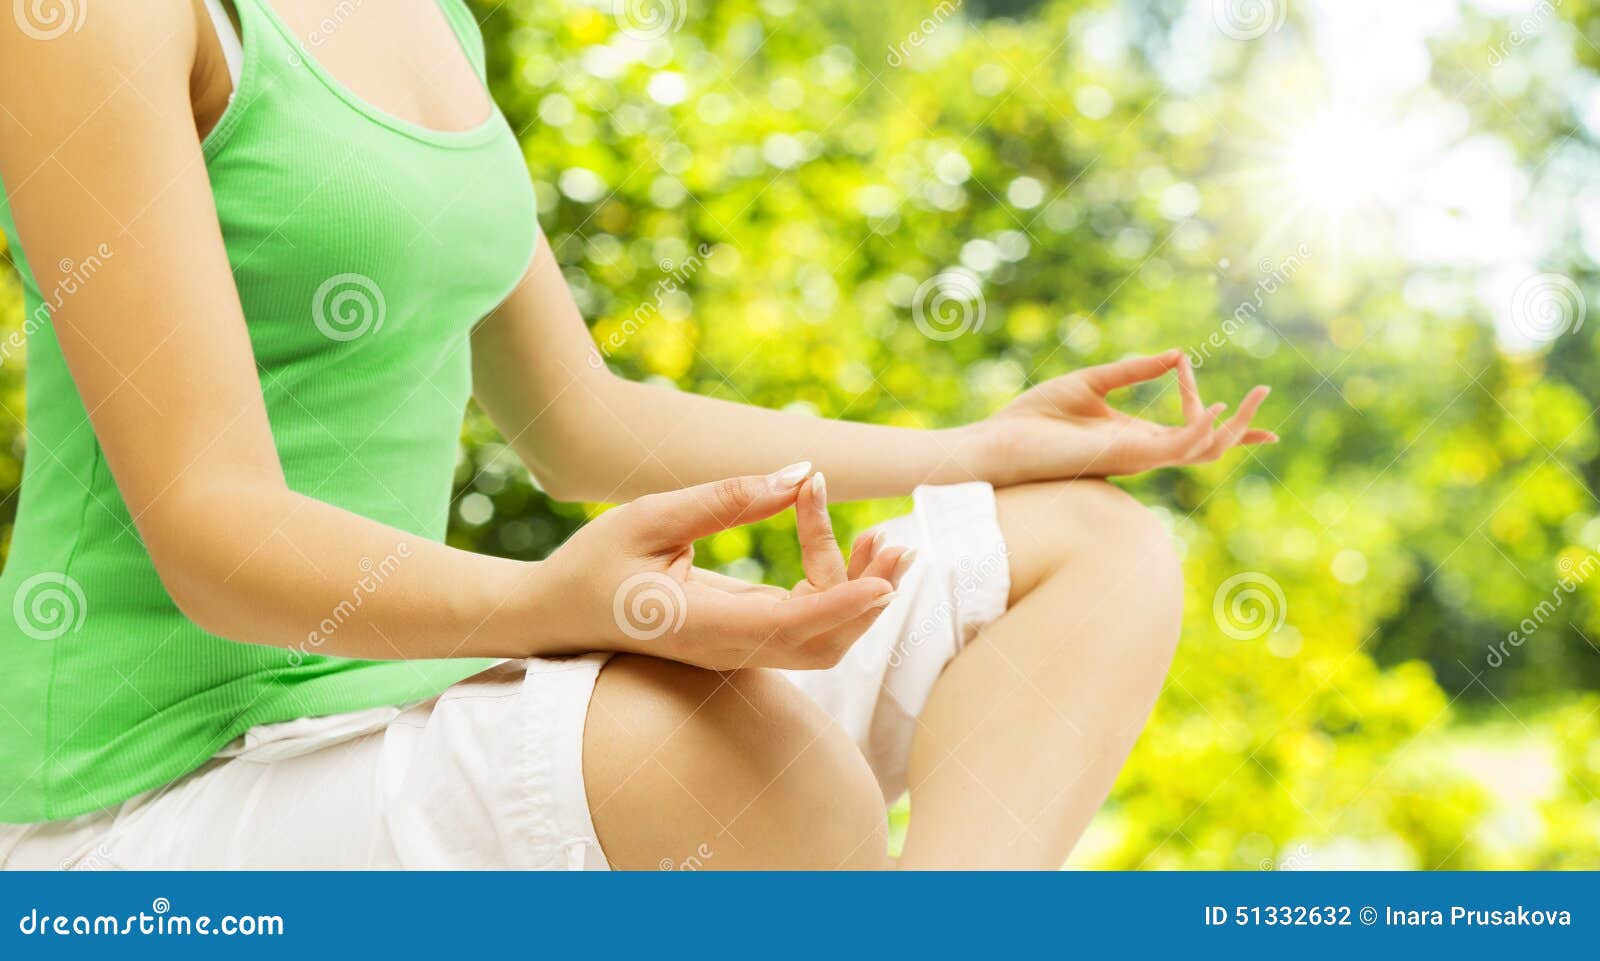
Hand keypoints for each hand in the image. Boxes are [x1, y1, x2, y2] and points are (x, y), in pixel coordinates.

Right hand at [531, 463, 904, 669]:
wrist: (559, 616)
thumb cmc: (595, 563)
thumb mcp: (650, 516)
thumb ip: (726, 497)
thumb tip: (802, 473)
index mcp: (700, 625)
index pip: (786, 625)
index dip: (842, 605)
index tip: (886, 580)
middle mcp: (728, 648)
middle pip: (822, 644)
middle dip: (870, 598)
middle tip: (900, 540)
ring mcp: (740, 650)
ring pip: (823, 641)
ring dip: (862, 596)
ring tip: (884, 539)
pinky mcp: (746, 638)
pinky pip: (807, 625)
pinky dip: (839, 590)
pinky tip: (850, 545)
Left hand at [968, 349, 1277, 485]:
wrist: (1000, 443)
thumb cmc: (1035, 419)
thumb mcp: (1092, 383)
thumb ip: (1134, 370)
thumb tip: (1177, 354)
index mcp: (1134, 436)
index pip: (1191, 434)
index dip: (1218, 414)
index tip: (1208, 372)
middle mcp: (1141, 452)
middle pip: (1207, 447)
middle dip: (1242, 427)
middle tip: (1263, 394)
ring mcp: (1136, 456)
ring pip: (1199, 450)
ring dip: (1230, 427)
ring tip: (1250, 397)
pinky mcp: (1124, 455)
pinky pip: (1173, 448)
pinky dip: (1197, 428)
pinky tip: (1211, 408)